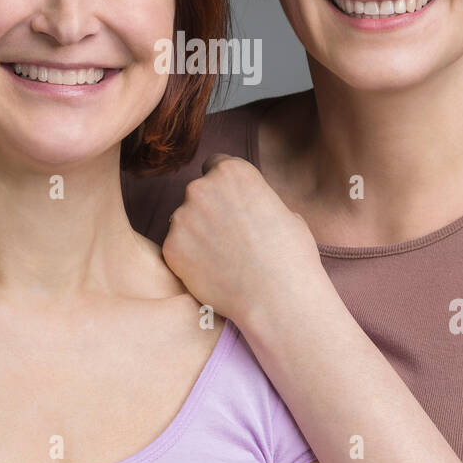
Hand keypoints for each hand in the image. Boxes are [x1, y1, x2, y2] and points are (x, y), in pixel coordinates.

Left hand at [161, 154, 323, 325]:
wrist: (277, 297)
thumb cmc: (291, 254)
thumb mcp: (283, 209)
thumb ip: (255, 199)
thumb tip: (246, 204)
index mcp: (232, 171)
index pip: (215, 165)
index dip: (224, 187)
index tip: (232, 205)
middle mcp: (201, 187)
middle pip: (197, 193)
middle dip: (209, 210)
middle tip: (229, 237)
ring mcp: (182, 218)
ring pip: (184, 221)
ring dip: (197, 234)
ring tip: (223, 259)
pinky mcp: (171, 248)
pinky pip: (177, 248)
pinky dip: (189, 259)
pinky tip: (212, 273)